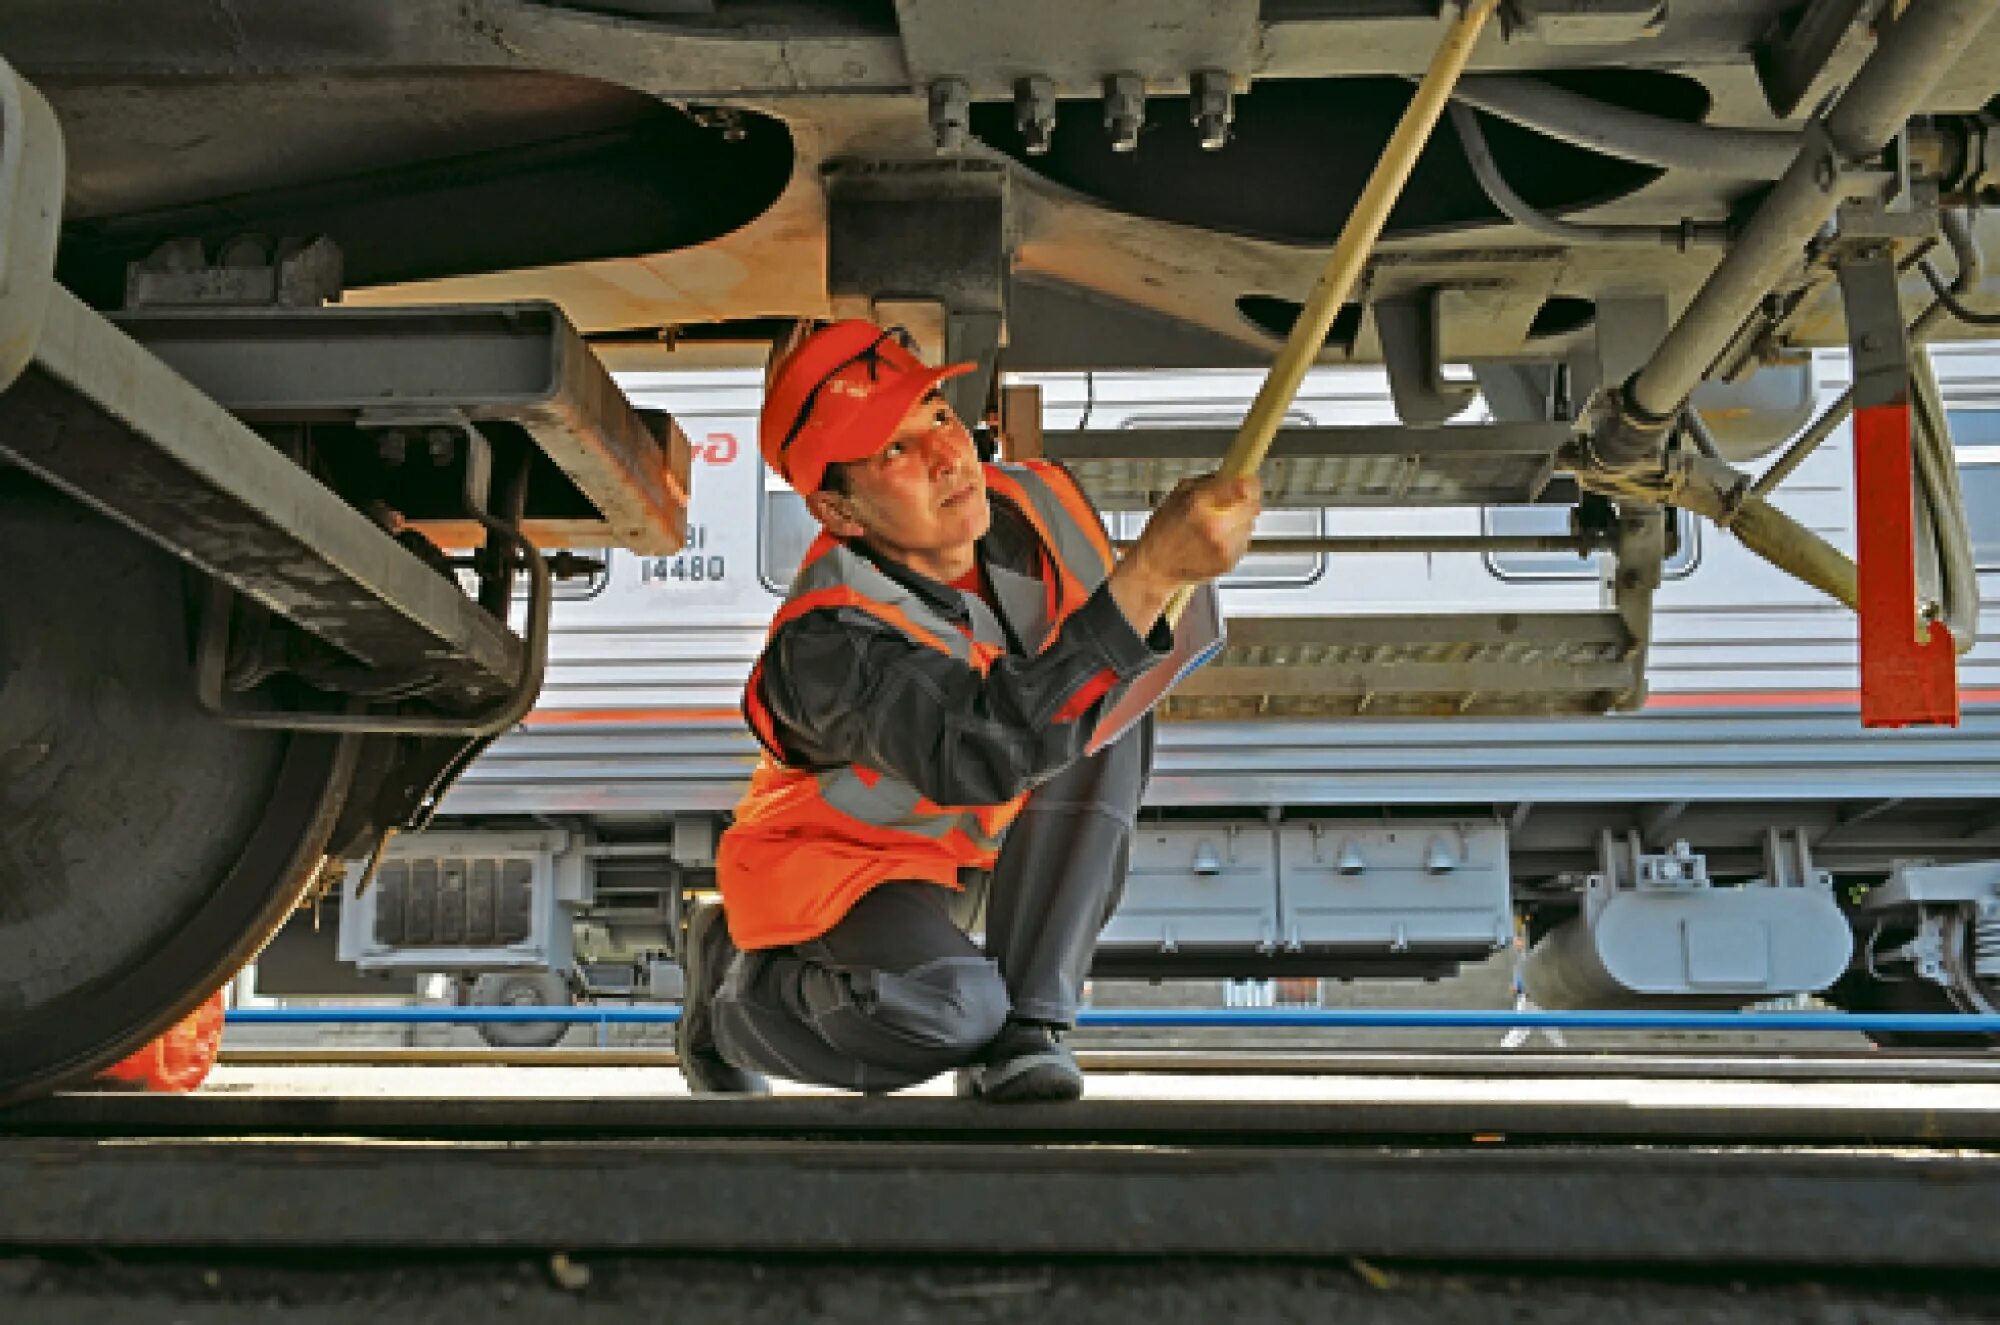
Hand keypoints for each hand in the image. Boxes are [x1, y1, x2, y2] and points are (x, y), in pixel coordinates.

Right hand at [1106, 472, 1261, 630]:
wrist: (1156, 568)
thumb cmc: (1162, 532)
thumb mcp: (1177, 496)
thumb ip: (1206, 483)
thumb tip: (1230, 475)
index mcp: (1199, 504)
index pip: (1244, 487)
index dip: (1249, 482)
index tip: (1247, 480)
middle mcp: (1215, 526)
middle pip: (1253, 506)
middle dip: (1245, 501)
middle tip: (1233, 503)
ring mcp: (1224, 547)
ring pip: (1250, 524)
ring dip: (1240, 521)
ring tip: (1219, 526)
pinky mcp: (1229, 562)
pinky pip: (1243, 542)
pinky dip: (1234, 539)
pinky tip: (1217, 541)